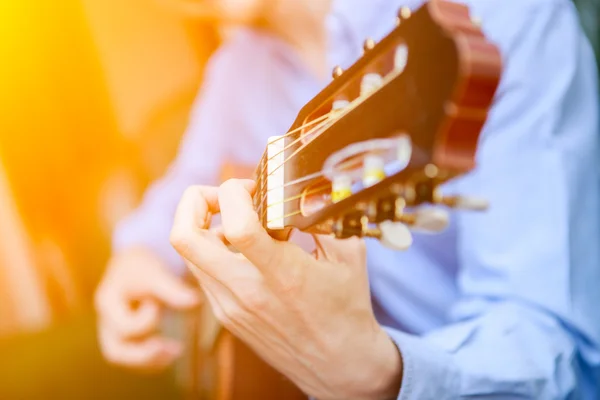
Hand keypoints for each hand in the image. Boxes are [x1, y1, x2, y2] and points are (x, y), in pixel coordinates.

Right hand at [95, 247, 200, 371]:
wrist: (133, 261)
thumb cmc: (142, 264)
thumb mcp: (156, 273)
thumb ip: (173, 289)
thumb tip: (196, 302)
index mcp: (107, 302)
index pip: (124, 327)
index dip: (147, 320)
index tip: (157, 303)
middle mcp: (105, 321)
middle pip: (115, 352)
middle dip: (145, 356)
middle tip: (175, 350)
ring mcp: (112, 330)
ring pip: (124, 357)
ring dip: (150, 360)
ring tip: (177, 352)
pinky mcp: (124, 335)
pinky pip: (132, 355)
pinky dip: (151, 358)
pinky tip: (173, 352)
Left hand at [170, 180, 401, 398]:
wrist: (338, 366)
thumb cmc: (346, 310)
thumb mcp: (348, 257)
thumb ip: (322, 219)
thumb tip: (303, 190)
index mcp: (283, 274)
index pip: (236, 225)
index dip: (233, 193)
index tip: (252, 188)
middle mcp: (247, 291)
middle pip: (184, 237)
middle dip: (194, 202)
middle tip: (222, 196)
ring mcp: (230, 306)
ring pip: (188, 253)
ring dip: (203, 226)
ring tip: (238, 222)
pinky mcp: (226, 316)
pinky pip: (203, 272)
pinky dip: (213, 250)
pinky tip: (244, 250)